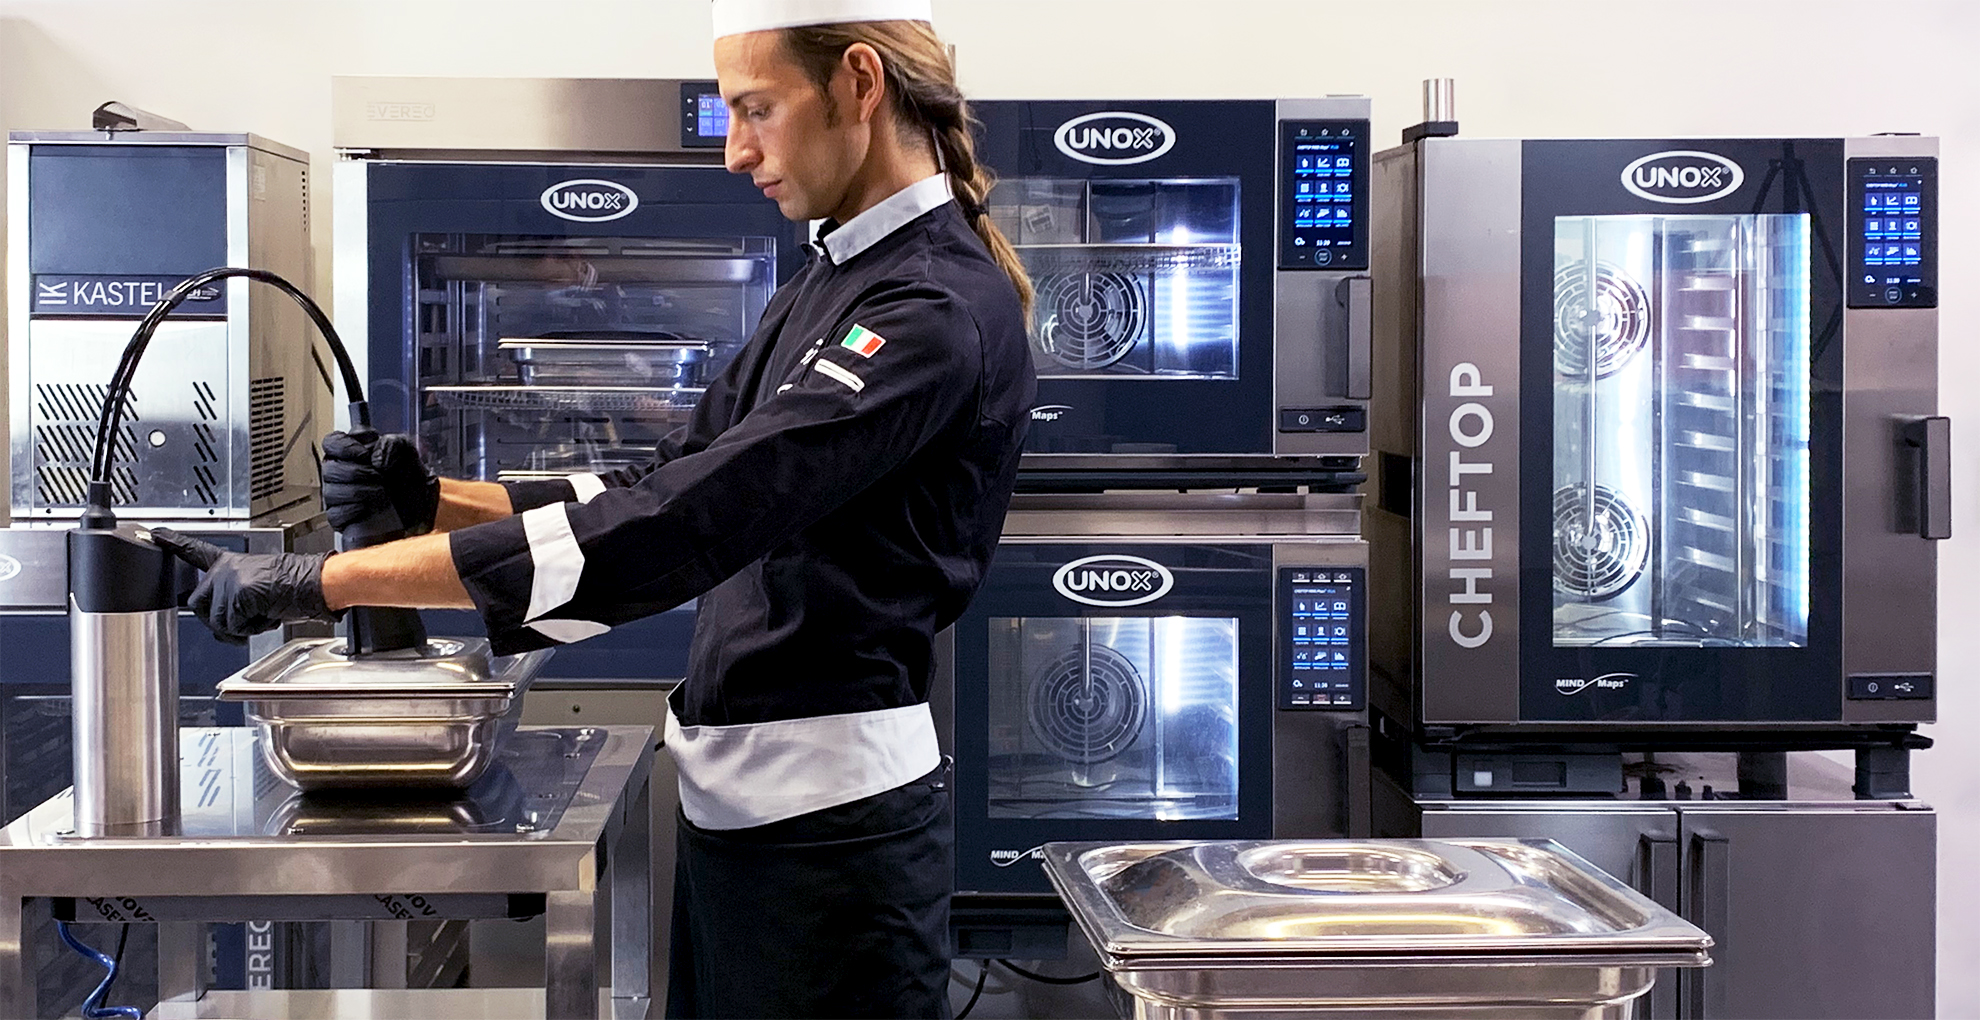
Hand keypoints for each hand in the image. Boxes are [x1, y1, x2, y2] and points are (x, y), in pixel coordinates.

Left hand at [150, 528, 335, 644]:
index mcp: (230, 563)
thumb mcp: (259, 585)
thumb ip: (234, 595)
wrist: (314, 583)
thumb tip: (224, 622)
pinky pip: (234, 626)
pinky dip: (252, 627)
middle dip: (219, 619)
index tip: (154, 535)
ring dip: (240, 626)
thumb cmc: (295, 584)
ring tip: (262, 613)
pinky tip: (267, 614)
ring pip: (216, 620)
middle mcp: (225, 569)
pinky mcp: (236, 594)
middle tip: (246, 617)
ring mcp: (228, 581)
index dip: (172, 543)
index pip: (194, 550)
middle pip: (198, 603)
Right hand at [321, 430, 439, 534]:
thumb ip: (392, 444)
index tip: (364, 453)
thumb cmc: (409, 477)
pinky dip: (354, 509)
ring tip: (380, 492)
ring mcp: (336, 494)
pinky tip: (369, 507)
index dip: (344, 446)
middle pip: (330, 467)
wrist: (420, 507)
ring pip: (331, 491)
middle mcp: (340, 470)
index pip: (332, 442)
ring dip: (360, 491)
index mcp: (352, 450)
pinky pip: (336, 513)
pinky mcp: (339, 517)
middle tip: (379, 476)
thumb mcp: (407, 452)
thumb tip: (376, 460)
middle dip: (358, 472)